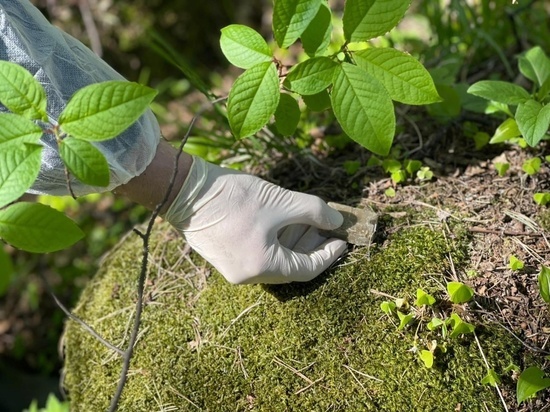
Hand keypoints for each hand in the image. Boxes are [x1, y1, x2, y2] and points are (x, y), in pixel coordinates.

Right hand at [164, 156, 346, 283]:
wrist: (184, 190)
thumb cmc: (233, 197)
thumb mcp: (280, 201)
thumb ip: (314, 212)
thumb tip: (336, 221)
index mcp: (262, 267)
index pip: (307, 269)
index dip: (328, 254)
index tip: (342, 239)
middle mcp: (247, 276)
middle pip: (290, 267)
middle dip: (311, 246)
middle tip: (326, 226)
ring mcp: (232, 268)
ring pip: (274, 260)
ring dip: (293, 242)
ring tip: (307, 220)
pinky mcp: (224, 256)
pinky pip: (258, 254)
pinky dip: (275, 241)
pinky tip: (282, 221)